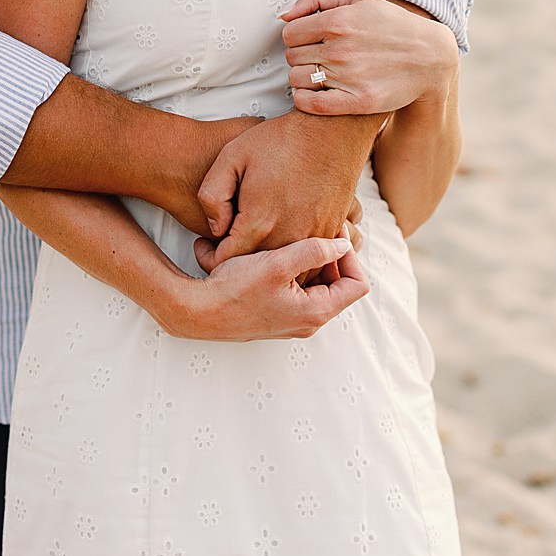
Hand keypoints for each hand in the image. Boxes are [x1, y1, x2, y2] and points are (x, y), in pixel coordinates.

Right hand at [160, 233, 366, 340]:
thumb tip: (343, 244)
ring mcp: (293, 321)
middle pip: (340, 284)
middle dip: (332, 258)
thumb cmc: (234, 289)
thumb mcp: (278, 263)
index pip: (358, 284)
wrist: (197, 311)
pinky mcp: (278, 316)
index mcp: (315, 312)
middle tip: (317, 233)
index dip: (351, 257)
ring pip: (320, 286)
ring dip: (313, 263)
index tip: (333, 235)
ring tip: (295, 241)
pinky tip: (279, 253)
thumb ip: (316, 251)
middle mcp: (308, 322)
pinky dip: (297, 272)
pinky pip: (301, 291)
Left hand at [197, 111, 383, 267]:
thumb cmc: (283, 139)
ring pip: (287, 271)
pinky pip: (313, 259)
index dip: (209, 257)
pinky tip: (285, 239)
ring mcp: (314, 235)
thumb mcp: (230, 156)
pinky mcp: (333, 229)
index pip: (226, 261)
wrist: (332, 128)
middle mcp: (289, 235)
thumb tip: (217, 227)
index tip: (207, 246)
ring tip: (256, 245)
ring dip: (270, 264)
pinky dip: (296, 257)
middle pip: (256, 271)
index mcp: (260, 221)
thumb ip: (211, 196)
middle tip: (227, 245)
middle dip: (237, 263)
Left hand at [281, 0, 456, 116]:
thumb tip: (284, 16)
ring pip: (297, 79)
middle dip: (302, 55)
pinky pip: (309, 103)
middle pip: (292, 56)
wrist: (430, 57)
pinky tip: (317, 91)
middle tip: (320, 56)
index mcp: (338, 21)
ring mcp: (347, 76)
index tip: (311, 40)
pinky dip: (305, 99)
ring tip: (322, 73)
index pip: (289, 33)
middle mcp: (340, 49)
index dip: (297, 36)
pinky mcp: (356, 101)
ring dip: (304, 77)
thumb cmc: (393, 25)